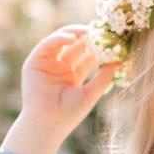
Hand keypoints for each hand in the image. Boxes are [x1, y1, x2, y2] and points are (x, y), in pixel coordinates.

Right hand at [19, 24, 121, 138]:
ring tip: (87, 31)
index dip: (99, 47)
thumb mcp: (91, 93)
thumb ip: (104, 77)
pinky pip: (46, 45)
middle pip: (75, 45)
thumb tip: (119, 61)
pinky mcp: (34, 63)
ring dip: (73, 33)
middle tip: (100, 29)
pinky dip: (58, 39)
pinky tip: (71, 38)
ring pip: (61, 42)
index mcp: (74, 74)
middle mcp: (60, 66)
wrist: (49, 124)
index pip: (88, 55)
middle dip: (87, 37)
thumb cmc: (70, 113)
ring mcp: (48, 64)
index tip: (111, 39)